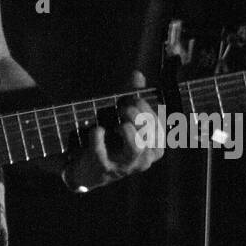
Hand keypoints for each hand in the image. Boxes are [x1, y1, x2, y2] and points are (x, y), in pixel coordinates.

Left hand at [62, 71, 163, 191]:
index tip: (130, 99)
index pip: (158, 123)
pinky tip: (97, 129)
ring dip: (126, 127)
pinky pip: (101, 151)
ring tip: (116, 121)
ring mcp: (124, 165)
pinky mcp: (103, 168)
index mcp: (154, 147)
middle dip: (135, 113)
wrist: (88, 170)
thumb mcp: (124, 118)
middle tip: (120, 107)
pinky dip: (98, 136)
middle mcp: (144, 159)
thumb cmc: (112, 141)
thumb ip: (132, 95)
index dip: (144, 107)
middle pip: (149, 132)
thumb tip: (138, 75)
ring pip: (136, 145)